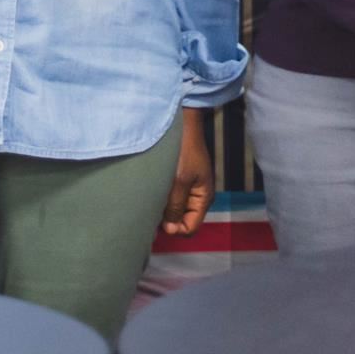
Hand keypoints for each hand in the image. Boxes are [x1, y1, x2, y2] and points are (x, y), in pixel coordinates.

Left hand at [162, 109, 212, 236]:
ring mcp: (187, 188)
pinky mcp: (178, 180)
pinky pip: (170, 198)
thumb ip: (175, 206)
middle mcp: (196, 196)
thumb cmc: (184, 149)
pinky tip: (151, 190)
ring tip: (150, 198)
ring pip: (174, 210)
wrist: (182, 123)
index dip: (175, 228)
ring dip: (163, 208)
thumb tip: (171, 230)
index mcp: (203, 198)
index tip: (158, 220)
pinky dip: (161, 198)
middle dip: (167, 219)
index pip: (190, 228)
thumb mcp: (180, 180)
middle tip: (151, 209)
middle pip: (182, 220)